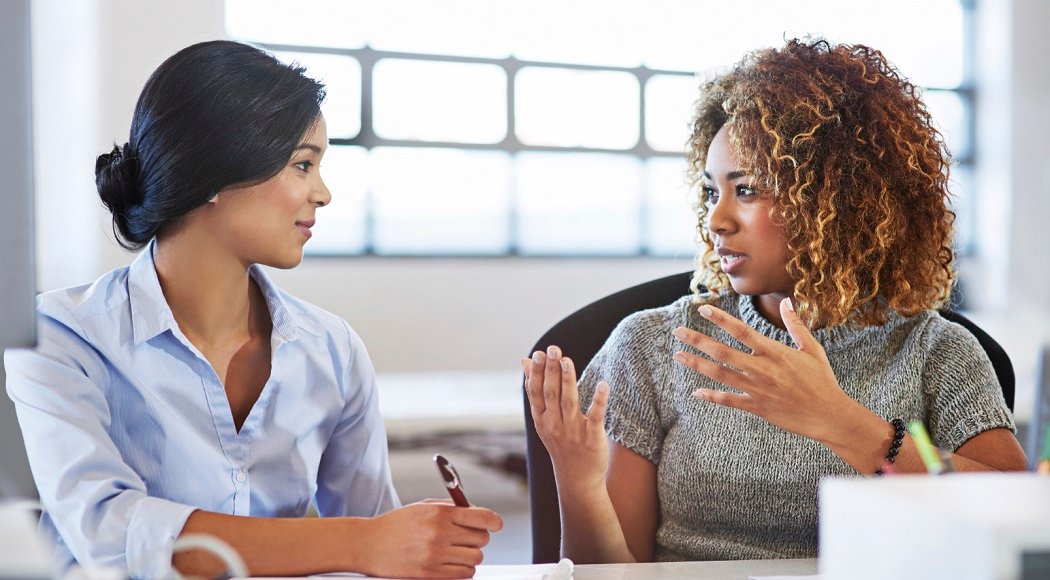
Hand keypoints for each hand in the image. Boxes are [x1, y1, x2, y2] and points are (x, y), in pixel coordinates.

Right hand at [359, 501, 502, 578]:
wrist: (368, 544)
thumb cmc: (395, 524)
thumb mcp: (423, 506)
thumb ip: (451, 507)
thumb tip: (477, 512)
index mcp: (440, 513)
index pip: (482, 517)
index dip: (494, 521)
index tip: (495, 524)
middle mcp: (440, 533)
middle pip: (482, 539)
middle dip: (478, 537)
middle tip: (467, 537)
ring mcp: (435, 555)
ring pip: (475, 558)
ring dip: (470, 555)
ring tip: (456, 551)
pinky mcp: (430, 574)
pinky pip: (464, 574)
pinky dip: (463, 570)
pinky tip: (452, 563)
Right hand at [522, 346, 609, 493]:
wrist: (577, 479)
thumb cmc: (561, 442)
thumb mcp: (543, 418)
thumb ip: (536, 389)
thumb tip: (523, 361)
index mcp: (541, 419)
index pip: (535, 392)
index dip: (535, 373)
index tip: (537, 353)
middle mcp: (554, 424)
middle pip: (551, 393)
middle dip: (550, 371)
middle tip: (552, 349)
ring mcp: (573, 431)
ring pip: (568, 401)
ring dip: (567, 380)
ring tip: (566, 360)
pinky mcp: (591, 437)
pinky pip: (595, 416)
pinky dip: (598, 400)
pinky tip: (603, 384)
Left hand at [671, 298, 854, 443]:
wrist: (829, 415)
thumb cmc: (822, 380)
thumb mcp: (812, 349)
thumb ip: (796, 325)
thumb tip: (786, 301)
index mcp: (774, 352)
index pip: (741, 331)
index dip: (720, 320)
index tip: (702, 310)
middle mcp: (761, 369)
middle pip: (722, 352)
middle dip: (697, 340)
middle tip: (677, 332)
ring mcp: (757, 389)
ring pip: (719, 374)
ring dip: (696, 364)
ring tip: (677, 356)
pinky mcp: (756, 407)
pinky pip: (729, 400)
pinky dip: (711, 396)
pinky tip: (696, 392)